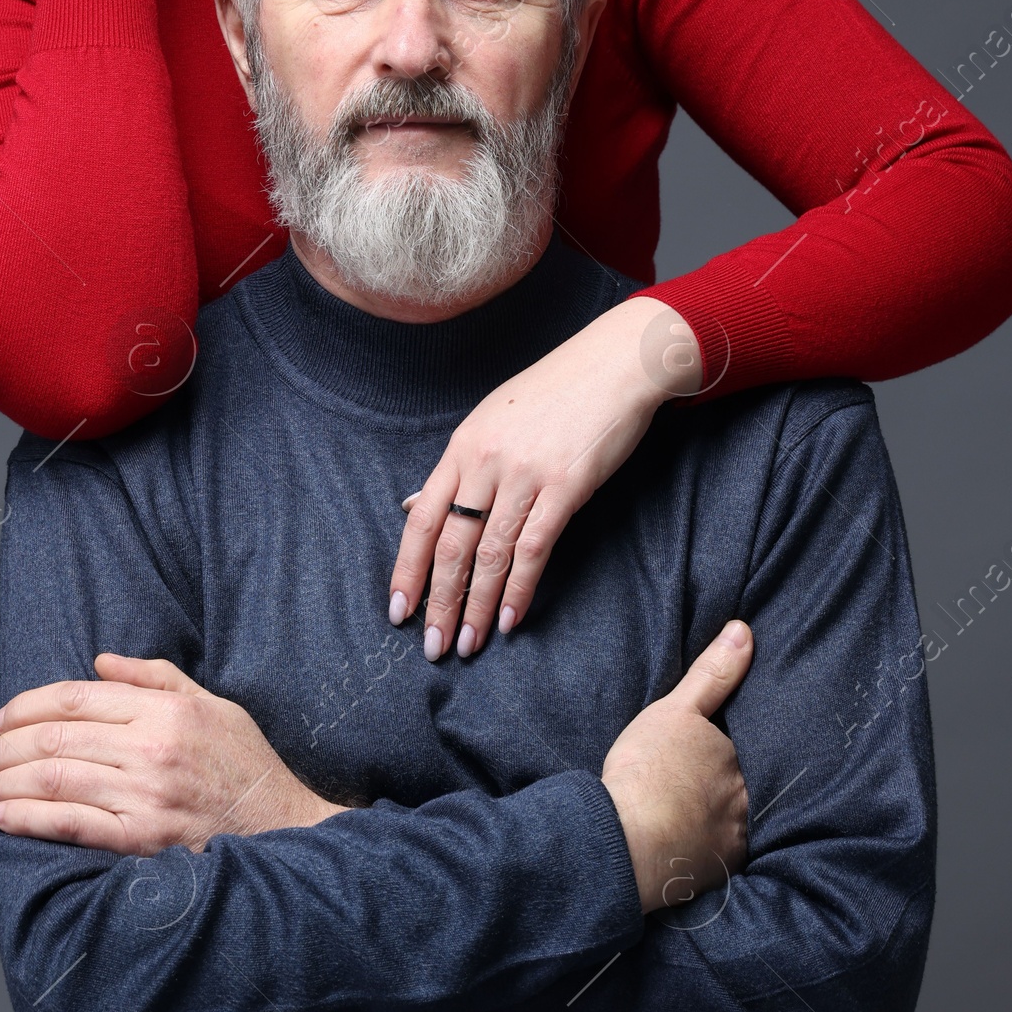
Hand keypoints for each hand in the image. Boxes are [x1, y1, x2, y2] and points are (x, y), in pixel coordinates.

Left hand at [0, 653, 343, 852]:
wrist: (282, 827)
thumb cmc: (246, 765)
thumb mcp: (212, 703)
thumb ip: (155, 677)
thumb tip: (100, 662)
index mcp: (166, 710)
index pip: (77, 697)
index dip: (28, 705)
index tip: (3, 717)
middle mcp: (152, 750)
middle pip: (56, 737)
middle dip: (7, 746)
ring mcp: (144, 796)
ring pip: (54, 779)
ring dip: (7, 783)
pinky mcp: (141, 840)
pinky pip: (68, 825)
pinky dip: (27, 818)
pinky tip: (5, 815)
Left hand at [388, 295, 700, 659]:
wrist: (613, 365)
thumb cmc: (553, 392)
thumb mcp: (492, 420)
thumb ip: (457, 467)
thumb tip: (412, 505)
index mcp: (463, 446)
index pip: (421, 518)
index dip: (407, 569)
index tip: (398, 609)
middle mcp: (486, 461)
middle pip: (451, 543)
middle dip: (438, 601)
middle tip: (432, 646)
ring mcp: (525, 474)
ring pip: (490, 553)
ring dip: (476, 606)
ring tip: (468, 644)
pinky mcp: (565, 486)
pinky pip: (534, 547)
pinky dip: (520, 589)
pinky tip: (511, 619)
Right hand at [600, 621, 751, 913]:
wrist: (627, 843)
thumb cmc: (649, 771)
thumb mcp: (676, 710)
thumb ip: (712, 673)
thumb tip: (745, 631)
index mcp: (738, 760)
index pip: (754, 746)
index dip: (744, 743)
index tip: (733, 743)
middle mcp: (747, 801)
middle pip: (753, 785)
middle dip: (744, 782)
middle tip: (723, 780)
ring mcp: (735, 840)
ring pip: (743, 821)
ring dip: (733, 817)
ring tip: (716, 813)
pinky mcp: (717, 872)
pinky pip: (726, 856)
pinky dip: (718, 850)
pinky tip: (704, 847)